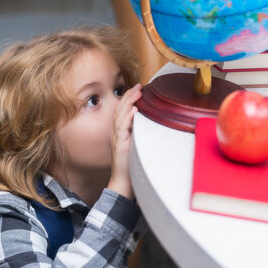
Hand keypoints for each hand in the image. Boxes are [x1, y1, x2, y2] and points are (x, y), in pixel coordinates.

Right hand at [108, 83, 141, 199]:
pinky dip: (127, 118)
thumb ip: (140, 134)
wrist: (123, 182)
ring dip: (129, 102)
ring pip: (120, 115)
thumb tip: (151, 123)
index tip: (138, 88)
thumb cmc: (131, 165)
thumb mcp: (136, 145)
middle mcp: (116, 133)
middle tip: (139, 85)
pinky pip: (122, 128)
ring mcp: (116, 138)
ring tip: (137, 92)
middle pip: (120, 109)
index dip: (129, 98)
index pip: (122, 110)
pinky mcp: (120, 146)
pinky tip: (134, 110)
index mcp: (120, 132)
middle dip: (129, 95)